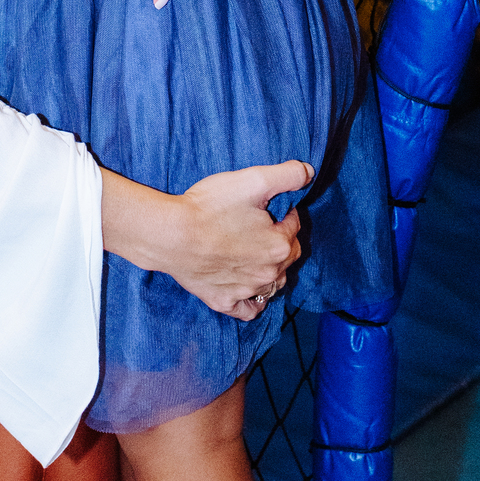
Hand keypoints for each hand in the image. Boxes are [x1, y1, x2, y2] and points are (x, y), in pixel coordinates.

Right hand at [102, 159, 312, 320]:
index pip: (294, 225)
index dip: (284, 212)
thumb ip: (286, 175)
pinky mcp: (224, 301)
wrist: (171, 234)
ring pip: (272, 283)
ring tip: (253, 252)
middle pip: (287, 256)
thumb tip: (309, 171)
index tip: (268, 204)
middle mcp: (269, 273)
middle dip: (280, 240)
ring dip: (269, 268)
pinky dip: (253, 300)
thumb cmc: (210, 207)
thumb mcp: (252, 180)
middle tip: (260, 225)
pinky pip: (249, 309)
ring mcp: (246, 291)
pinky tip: (248, 288)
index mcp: (279, 245)